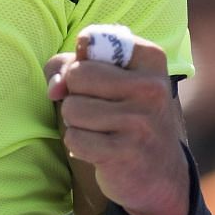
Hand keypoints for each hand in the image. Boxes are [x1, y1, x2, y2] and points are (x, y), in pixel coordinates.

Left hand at [46, 30, 189, 214]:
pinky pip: (74, 138)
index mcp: (150, 59)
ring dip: (76, 122)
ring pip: (71, 108)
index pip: (91, 40)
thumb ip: (71, 66)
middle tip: (99, 109)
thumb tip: (54, 89)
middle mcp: (151, 86)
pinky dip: (78, 145)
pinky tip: (100, 149)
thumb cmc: (127, 117)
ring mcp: (140, 120)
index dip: (81, 61)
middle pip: (77, 75)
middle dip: (76, 94)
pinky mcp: (124, 152)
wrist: (160, 174)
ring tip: (101, 130)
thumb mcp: (110, 80)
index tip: (98, 78)